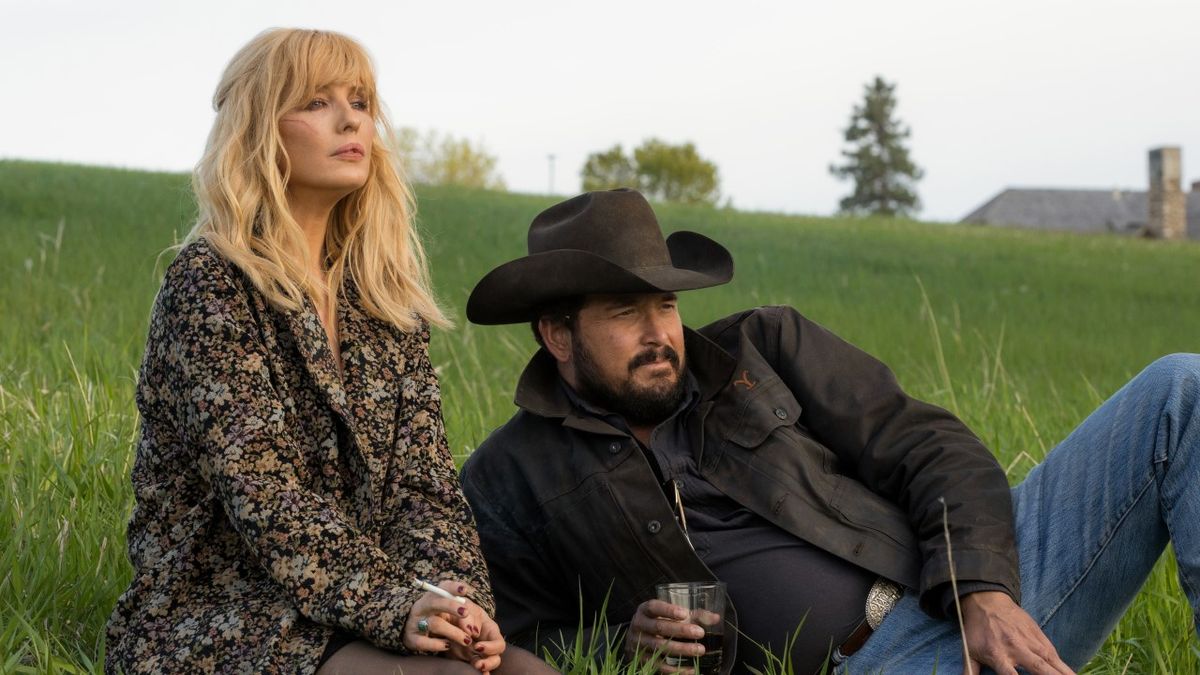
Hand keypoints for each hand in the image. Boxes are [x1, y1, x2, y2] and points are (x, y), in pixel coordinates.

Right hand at [403, 580, 505, 671]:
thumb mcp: (444, 611)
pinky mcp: (412, 639)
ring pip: (435, 624)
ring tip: (467, 640)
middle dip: (452, 607)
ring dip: (453, 632)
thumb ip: (460, 615)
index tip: (464, 590)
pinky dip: (437, 644)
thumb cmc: (434, 617)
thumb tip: (474, 629)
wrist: (405, 628)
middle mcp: (423, 607)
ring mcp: (416, 623)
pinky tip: (448, 645)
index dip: (453, 587)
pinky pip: (424, 642)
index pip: (443, 587)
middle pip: (436, 603)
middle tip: (465, 612)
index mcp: (432, 596)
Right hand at [625, 599, 706, 672]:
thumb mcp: (671, 615)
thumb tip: (716, 618)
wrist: (637, 639)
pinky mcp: (641, 660)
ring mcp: (638, 643)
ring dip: (681, 649)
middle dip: (680, 630)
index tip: (685, 613)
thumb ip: (693, 615)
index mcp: (644, 610)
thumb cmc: (659, 622)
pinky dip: (675, 669)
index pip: (654, 607)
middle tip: (700, 633)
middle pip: (658, 627)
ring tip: (700, 650)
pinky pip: (659, 666)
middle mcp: (638, 625)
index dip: (668, 610)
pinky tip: (691, 669)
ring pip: (659, 647)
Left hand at [959, 591, 1073, 674]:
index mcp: (998, 655)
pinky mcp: (1040, 637)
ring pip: (1052, 662)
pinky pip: (1054, 654)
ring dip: (1065, 674)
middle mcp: (1017, 649)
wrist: (987, 601)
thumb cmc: (977, 630)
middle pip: (1039, 670)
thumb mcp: (969, 651)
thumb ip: (970, 672)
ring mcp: (1031, 642)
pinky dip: (1064, 666)